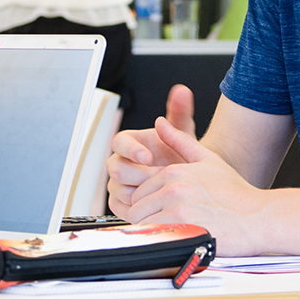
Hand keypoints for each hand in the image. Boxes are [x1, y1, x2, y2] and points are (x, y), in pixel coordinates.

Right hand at [106, 86, 196, 212]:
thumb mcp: (181, 132)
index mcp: (128, 142)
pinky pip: (120, 206)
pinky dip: (137, 207)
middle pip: (116, 169)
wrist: (183, 177)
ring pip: (118, 189)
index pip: (119, 142)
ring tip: (162, 191)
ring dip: (142, 192)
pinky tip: (154, 203)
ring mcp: (118, 183)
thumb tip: (182, 91)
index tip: (148, 156)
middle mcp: (119, 161)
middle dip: (140, 174)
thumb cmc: (178, 153)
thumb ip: (179, 111)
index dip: (132, 150)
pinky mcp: (119, 202)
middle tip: (161, 177)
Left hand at [113, 118, 263, 247]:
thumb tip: (159, 123)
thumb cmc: (237, 194)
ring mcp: (177, 208)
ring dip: (153, 230)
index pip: (140, 191)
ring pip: (143, 223)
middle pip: (138, 208)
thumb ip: (179, 140)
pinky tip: (178, 240)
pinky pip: (155, 237)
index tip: (166, 211)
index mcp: (174, 172)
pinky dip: (161, 241)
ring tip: (175, 232)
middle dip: (149, 218)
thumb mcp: (208, 159)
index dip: (150, 204)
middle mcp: (173, 188)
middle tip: (169, 224)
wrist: (259, 218)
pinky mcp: (183, 229)